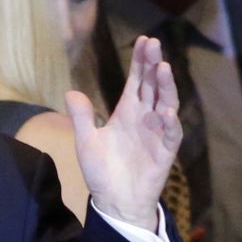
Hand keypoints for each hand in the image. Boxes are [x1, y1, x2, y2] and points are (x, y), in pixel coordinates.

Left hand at [67, 36, 181, 231]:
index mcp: (127, 112)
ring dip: (165, 87)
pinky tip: (165, 111)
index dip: (140, 62)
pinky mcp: (165, 152)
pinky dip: (170, 122)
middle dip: (153, 65)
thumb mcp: (86, 142)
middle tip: (154, 44)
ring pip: (166, 104)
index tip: (144, 40)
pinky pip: (171, 134)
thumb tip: (70, 92)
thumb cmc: (102, 172)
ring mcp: (157, 133)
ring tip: (163, 69)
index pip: (136, 81)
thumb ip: (82, 117)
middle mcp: (145, 118)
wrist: (114, 201)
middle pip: (152, 86)